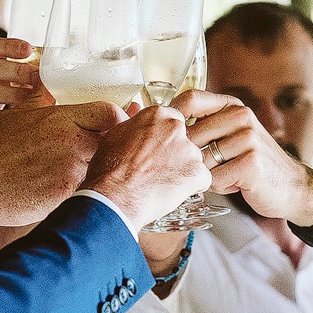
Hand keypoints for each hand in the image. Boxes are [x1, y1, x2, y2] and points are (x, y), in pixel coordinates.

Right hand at [0, 102, 123, 225]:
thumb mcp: (17, 113)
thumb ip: (40, 97)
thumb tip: (45, 79)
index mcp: (62, 119)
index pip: (108, 113)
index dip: (114, 119)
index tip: (111, 125)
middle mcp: (72, 142)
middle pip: (109, 141)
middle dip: (104, 145)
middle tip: (92, 151)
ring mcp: (71, 171)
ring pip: (98, 167)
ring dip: (92, 168)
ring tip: (71, 172)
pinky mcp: (66, 195)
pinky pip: (86, 189)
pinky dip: (80, 188)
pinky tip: (61, 188)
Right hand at [82, 105, 211, 227]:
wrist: (115, 197)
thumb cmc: (110, 171)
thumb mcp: (114, 136)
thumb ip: (133, 126)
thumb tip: (135, 124)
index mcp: (156, 116)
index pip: (171, 121)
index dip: (163, 138)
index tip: (157, 148)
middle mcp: (175, 129)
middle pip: (183, 140)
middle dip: (174, 154)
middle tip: (158, 168)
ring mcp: (188, 150)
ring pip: (193, 160)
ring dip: (182, 170)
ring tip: (161, 183)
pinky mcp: (197, 172)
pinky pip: (202, 179)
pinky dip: (191, 187)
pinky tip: (171, 191)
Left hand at [172, 91, 312, 223]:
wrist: (291, 187)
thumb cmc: (251, 162)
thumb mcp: (230, 135)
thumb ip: (204, 126)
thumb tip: (162, 124)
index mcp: (232, 106)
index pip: (191, 99)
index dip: (173, 117)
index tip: (167, 135)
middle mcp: (241, 116)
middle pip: (190, 135)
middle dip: (191, 158)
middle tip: (211, 167)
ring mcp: (247, 138)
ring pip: (200, 161)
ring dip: (208, 175)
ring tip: (227, 174)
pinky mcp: (251, 162)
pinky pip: (214, 179)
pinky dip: (220, 186)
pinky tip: (237, 183)